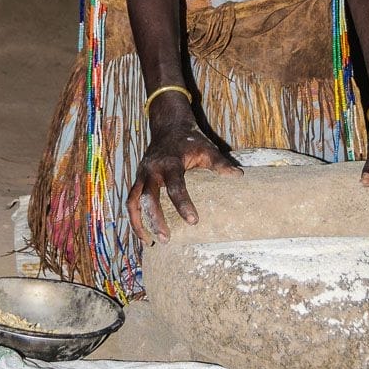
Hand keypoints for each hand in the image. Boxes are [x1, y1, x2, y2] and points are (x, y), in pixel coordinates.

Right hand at [126, 102, 241, 243]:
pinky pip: (131, 201)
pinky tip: (143, 233)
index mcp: (169, 162)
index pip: (175, 186)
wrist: (169, 126)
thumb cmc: (189, 140)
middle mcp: (152, 170)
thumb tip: (238, 176)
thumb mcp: (206, 148)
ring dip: (140, 222)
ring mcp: (141, 175)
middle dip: (155, 219)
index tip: (193, 221)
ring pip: (134, 201)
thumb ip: (219, 162)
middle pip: (148, 197)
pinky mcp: (138, 179)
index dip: (183, 204)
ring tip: (151, 241)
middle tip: (166, 238)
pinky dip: (134, 217)